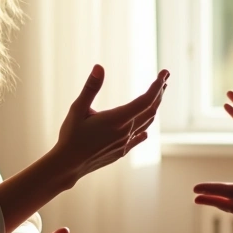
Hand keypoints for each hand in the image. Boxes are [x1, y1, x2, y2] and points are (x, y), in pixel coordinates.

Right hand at [51, 65, 168, 181]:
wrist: (67, 166)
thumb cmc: (70, 136)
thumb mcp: (77, 109)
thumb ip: (90, 88)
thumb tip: (99, 67)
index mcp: (117, 119)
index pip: (145, 100)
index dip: (157, 86)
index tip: (164, 73)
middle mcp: (125, 131)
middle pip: (150, 110)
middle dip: (159, 93)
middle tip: (164, 78)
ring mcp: (124, 143)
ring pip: (146, 123)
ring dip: (154, 107)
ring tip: (158, 95)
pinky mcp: (120, 151)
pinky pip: (138, 138)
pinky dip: (145, 128)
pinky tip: (146, 131)